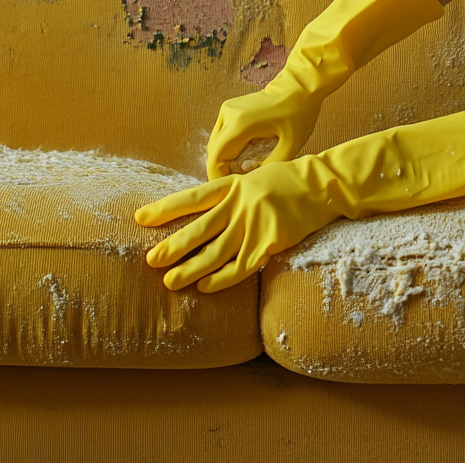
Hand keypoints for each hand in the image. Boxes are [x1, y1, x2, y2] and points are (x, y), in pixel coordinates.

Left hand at [134, 158, 336, 292]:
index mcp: (234, 184)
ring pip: (215, 252)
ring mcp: (254, 223)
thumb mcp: (256, 178)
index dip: (165, 209)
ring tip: (170, 281)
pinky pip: (239, 266)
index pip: (192, 198)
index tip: (140, 219)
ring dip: (190, 269)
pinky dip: (220, 279)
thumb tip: (203, 216)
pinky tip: (205, 287)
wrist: (324, 185)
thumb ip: (232, 195)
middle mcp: (240, 203)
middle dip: (172, 246)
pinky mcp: (269, 242)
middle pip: (199, 229)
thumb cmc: (289, 181)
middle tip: (150, 260)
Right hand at [206, 74, 320, 179]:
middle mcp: (228, 115)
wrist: (300, 86)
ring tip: (245, 166)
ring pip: (216, 142)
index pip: (215, 157)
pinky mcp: (231, 107)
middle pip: (213, 151)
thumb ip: (269, 166)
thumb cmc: (298, 114)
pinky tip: (247, 150)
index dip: (217, 176)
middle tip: (241, 178)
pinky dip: (230, 145)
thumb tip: (251, 182)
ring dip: (225, 156)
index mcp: (241, 124)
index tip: (229, 186)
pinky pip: (223, 133)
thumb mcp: (290, 146)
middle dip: (222, 168)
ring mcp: (228, 109)